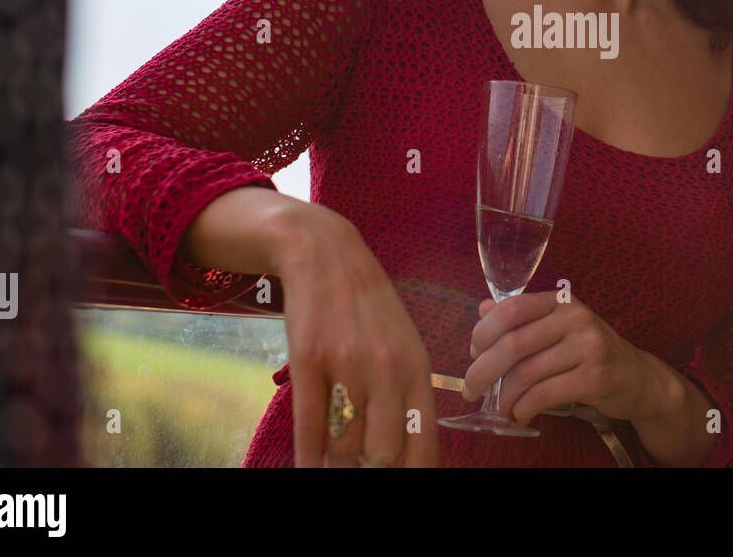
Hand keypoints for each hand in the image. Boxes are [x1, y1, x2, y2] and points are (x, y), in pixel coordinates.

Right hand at [267, 202, 438, 466]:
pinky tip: (308, 469)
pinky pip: (309, 428)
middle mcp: (387, 370)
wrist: (327, 256)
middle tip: (362, 463)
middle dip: (371, 468)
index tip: (400, 477)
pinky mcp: (309, 362)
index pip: (424, 442)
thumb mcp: (403, 342)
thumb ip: (407, 393)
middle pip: (383, 453)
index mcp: (416, 368)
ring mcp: (347, 366)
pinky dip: (308, 459)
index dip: (413, 473)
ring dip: (337, 460)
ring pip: (344, 445)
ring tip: (334, 456)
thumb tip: (403, 452)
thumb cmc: (368, 306)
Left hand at [462, 292, 659, 424]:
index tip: (472, 353)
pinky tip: (520, 415)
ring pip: (527, 373)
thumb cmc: (590, 353)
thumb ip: (523, 319)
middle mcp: (575, 318)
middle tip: (470, 389)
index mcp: (561, 302)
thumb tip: (483, 310)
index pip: (511, 308)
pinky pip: (545, 394)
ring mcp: (589, 346)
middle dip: (483, 370)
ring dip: (505, 397)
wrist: (638, 377)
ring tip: (500, 409)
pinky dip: (525, 408)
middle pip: (514, 343)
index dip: (483, 332)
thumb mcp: (558, 329)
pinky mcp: (596, 376)